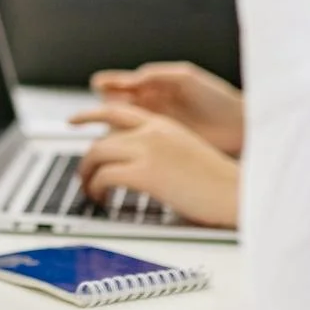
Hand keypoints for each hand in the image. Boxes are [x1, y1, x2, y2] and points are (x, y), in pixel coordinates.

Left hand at [72, 101, 239, 228]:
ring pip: (97, 155)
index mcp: (163, 125)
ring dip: (87, 175)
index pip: (117, 111)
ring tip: (90, 191)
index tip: (73, 120)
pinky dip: (96, 189)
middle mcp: (152, 132)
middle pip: (101, 138)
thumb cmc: (217, 182)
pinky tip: (101, 199)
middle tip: (81, 175)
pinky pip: (105, 176)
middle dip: (85, 159)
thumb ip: (158, 148)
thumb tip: (135, 159)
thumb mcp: (185, 152)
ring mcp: (148, 150)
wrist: (236, 193)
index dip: (89, 114)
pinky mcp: (145, 173)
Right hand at [90, 61, 244, 155]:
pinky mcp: (159, 145)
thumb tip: (132, 78)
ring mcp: (153, 126)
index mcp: (154, 85)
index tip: (97, 84)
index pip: (122, 83)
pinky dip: (123, 144)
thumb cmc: (217, 97)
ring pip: (120, 126)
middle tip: (99, 109)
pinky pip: (133, 145)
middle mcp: (150, 105)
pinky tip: (120, 146)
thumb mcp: (186, 78)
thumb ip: (158, 75)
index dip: (107, 83)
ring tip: (108, 127)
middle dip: (103, 106)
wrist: (239, 126)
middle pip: (115, 106)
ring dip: (110, 127)